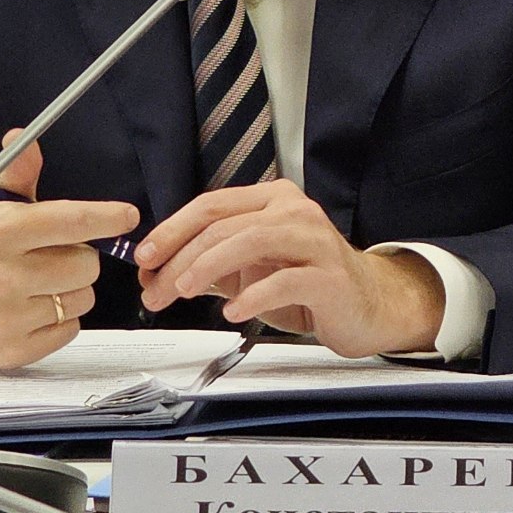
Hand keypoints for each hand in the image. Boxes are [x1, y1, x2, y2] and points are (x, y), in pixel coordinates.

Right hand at [0, 133, 139, 369]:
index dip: (106, 218)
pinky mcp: (9, 351)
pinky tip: (30, 307)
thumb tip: (25, 137)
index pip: (70, 222)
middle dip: (77, 257)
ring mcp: (4, 318)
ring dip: (69, 289)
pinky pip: (69, 329)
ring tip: (36, 282)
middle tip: (50, 255)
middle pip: (86, 265)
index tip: (126, 216)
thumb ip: (16, 173)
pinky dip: (59, 319)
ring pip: (82, 299)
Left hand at [133, 179, 446, 357]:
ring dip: (208, 267)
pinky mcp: (329, 276)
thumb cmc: (306, 285)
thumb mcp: (250, 271)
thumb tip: (154, 273)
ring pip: (251, 241)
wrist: (368, 304)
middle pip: (224, 225)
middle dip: (180, 258)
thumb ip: (207, 267)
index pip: (211, 205)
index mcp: (273, 200)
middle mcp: (294, 211)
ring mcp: (315, 241)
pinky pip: (284, 281)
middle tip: (154, 290)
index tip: (143, 258)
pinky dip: (252, 296)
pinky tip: (231, 312)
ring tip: (182, 292)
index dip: (171, 230)